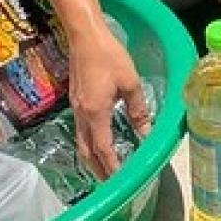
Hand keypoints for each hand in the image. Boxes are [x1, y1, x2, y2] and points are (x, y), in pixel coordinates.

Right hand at [68, 24, 151, 178]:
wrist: (84, 36)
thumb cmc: (108, 56)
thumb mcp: (130, 83)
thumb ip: (138, 110)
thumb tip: (145, 131)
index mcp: (96, 112)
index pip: (103, 148)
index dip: (112, 167)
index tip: (120, 180)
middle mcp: (82, 114)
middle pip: (87, 151)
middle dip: (98, 170)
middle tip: (110, 183)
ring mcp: (75, 108)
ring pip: (81, 142)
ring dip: (92, 159)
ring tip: (103, 170)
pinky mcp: (75, 101)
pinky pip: (80, 130)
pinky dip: (88, 144)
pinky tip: (97, 143)